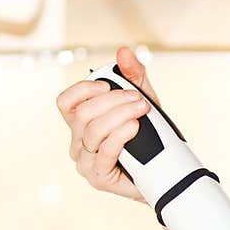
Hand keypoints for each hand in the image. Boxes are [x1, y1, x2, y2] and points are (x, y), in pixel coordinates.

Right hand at [56, 45, 157, 202]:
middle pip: (83, 114)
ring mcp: (86, 162)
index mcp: (81, 123)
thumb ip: (133, 75)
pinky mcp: (98, 177)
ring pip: (93, 131)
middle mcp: (78, 142)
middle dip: (113, 101)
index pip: (65, 102)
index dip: (83, 89)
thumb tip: (124, 51)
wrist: (164, 172)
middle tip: (138, 99)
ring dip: (120, 115)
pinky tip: (134, 127)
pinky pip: (104, 152)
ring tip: (142, 110)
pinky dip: (120, 136)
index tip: (109, 85)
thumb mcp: (143, 100)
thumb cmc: (148, 136)